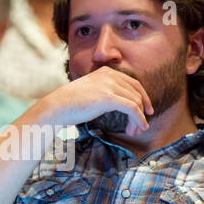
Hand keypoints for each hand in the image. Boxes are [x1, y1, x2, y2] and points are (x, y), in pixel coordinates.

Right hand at [34, 66, 154, 135]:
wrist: (56, 106)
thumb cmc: (71, 103)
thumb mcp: (92, 91)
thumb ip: (106, 92)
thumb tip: (120, 103)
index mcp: (107, 72)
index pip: (133, 83)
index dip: (143, 98)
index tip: (147, 111)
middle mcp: (110, 75)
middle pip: (137, 92)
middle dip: (142, 110)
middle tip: (141, 126)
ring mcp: (109, 85)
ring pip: (136, 102)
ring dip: (139, 119)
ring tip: (135, 131)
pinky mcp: (108, 97)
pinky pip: (132, 108)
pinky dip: (138, 119)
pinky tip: (139, 127)